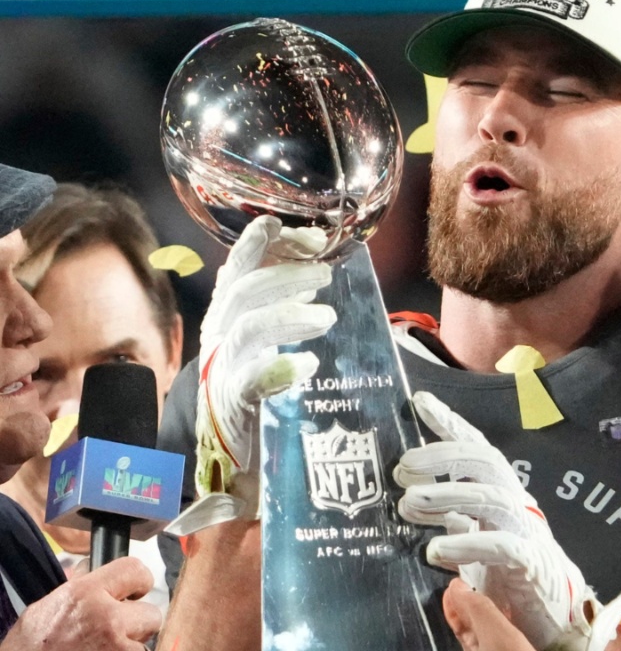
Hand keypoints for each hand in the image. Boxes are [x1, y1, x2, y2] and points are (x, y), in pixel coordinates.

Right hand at [0, 557, 160, 650]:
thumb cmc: (31, 646)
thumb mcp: (50, 605)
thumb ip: (80, 586)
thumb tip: (93, 569)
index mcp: (85, 593)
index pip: (135, 569)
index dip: (139, 580)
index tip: (136, 590)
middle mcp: (106, 616)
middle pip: (152, 610)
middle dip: (137, 621)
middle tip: (117, 628)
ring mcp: (117, 645)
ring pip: (147, 638)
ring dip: (132, 643)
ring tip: (104, 646)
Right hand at [170, 216, 335, 534]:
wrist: (237, 458)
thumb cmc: (261, 390)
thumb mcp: (270, 339)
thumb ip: (287, 304)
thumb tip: (322, 266)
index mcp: (230, 316)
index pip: (242, 267)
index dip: (267, 244)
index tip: (309, 236)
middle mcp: (220, 338)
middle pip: (245, 292)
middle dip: (286, 275)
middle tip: (326, 275)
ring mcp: (222, 372)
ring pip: (247, 330)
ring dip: (288, 316)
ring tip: (326, 317)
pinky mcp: (233, 409)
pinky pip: (250, 384)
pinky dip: (278, 371)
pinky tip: (305, 366)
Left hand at [394, 392, 620, 650]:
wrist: (555, 614)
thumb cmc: (511, 574)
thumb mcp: (476, 537)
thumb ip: (453, 515)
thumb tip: (412, 496)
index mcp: (503, 493)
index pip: (477, 449)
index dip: (451, 423)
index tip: (419, 402)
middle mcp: (517, 503)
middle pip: (484, 462)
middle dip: (441, 457)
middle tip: (401, 469)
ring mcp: (527, 530)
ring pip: (490, 497)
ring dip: (446, 496)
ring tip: (408, 506)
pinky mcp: (531, 563)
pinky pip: (501, 545)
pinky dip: (466, 544)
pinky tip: (435, 550)